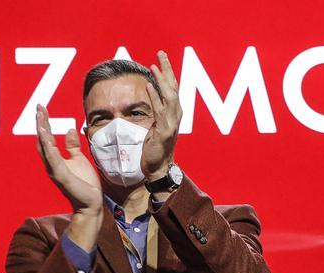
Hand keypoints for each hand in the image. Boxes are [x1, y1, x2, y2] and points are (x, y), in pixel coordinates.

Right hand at [35, 104, 102, 213]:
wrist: (90, 203)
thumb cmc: (85, 184)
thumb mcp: (79, 159)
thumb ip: (72, 145)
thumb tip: (69, 130)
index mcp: (55, 160)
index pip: (47, 138)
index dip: (44, 123)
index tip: (42, 109)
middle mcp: (51, 164)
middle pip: (42, 140)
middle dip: (40, 123)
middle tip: (39, 107)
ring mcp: (54, 170)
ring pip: (45, 147)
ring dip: (42, 131)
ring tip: (40, 116)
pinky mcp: (61, 175)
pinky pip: (52, 158)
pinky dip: (48, 146)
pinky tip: (45, 134)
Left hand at [141, 51, 181, 179]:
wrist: (159, 169)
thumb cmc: (155, 149)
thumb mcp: (155, 126)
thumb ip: (155, 110)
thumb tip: (148, 93)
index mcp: (174, 113)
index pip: (172, 87)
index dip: (168, 71)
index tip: (161, 57)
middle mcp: (176, 116)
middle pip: (174, 87)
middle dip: (167, 69)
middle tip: (161, 53)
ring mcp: (172, 124)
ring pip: (169, 96)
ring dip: (161, 80)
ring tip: (154, 66)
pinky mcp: (165, 132)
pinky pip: (160, 111)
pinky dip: (154, 97)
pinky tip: (148, 86)